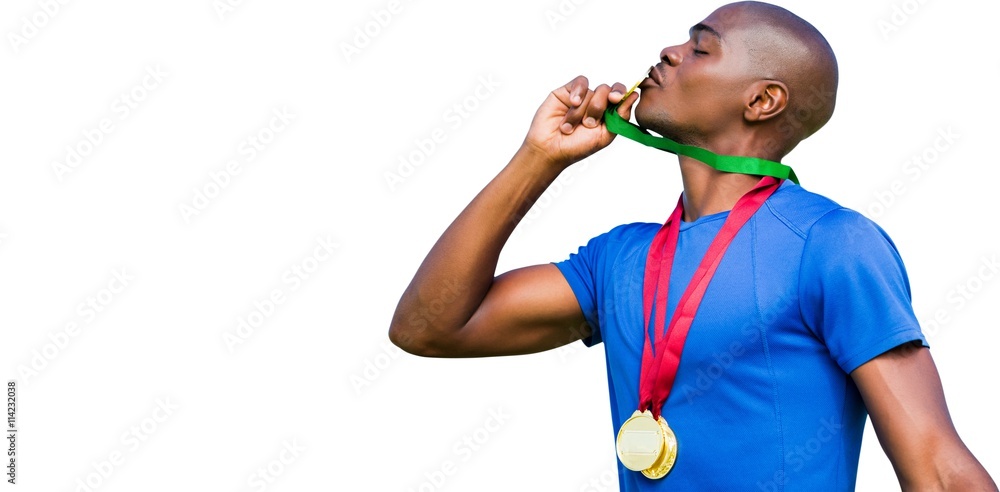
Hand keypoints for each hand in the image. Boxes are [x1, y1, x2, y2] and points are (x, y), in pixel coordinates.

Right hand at [522, 75, 638, 167]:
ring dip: (581, 111)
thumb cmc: (576, 147)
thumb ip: (620, 116)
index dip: (620, 93)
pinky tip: (572, 103)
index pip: (620, 96)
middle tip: (588, 123)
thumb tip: (634, 95)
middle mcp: (595, 103)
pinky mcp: (567, 91)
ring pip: (591, 91)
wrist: (550, 149)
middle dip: (598, 108)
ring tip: (570, 126)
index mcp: (607, 114)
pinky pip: (579, 83)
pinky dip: (578, 93)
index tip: (616, 99)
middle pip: (606, 91)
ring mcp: (582, 97)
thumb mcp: (604, 135)